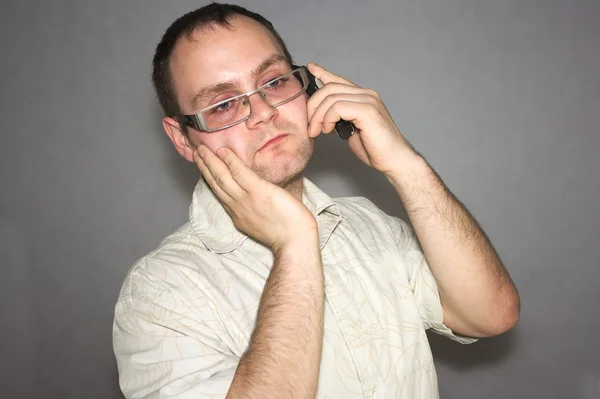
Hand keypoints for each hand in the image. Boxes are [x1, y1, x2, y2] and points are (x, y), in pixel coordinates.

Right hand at [193, 146, 317, 249]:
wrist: (294, 240)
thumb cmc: (286, 232)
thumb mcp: (262, 222)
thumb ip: (254, 209)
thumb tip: (255, 195)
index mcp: (238, 214)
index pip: (220, 194)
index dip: (209, 180)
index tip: (204, 169)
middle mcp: (237, 206)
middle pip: (216, 184)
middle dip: (204, 167)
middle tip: (196, 153)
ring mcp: (246, 199)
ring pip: (222, 177)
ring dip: (211, 161)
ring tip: (202, 149)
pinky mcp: (258, 191)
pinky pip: (240, 173)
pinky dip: (230, 161)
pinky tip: (223, 151)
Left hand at [306, 62, 419, 175]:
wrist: (393, 159)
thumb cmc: (374, 148)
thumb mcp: (351, 129)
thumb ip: (340, 118)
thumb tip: (323, 115)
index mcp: (363, 97)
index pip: (339, 80)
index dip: (323, 73)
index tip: (311, 68)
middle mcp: (366, 94)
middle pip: (330, 88)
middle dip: (313, 105)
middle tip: (309, 125)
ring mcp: (368, 100)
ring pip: (331, 98)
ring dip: (317, 116)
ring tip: (316, 132)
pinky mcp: (367, 110)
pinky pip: (337, 107)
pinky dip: (327, 119)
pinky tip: (328, 130)